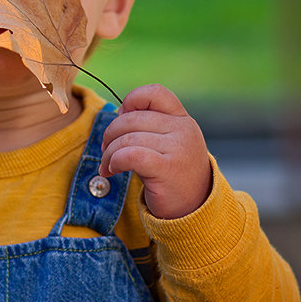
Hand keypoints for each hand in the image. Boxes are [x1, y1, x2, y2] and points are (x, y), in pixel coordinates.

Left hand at [99, 83, 211, 219]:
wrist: (194, 208)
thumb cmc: (173, 174)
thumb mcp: (168, 142)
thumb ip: (149, 124)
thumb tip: (119, 111)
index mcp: (182, 119)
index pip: (154, 93)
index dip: (131, 100)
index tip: (122, 119)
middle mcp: (183, 130)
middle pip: (132, 118)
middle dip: (110, 133)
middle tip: (106, 150)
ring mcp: (177, 148)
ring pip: (127, 138)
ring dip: (109, 153)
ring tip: (108, 166)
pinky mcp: (167, 168)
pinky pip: (130, 155)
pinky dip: (115, 161)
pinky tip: (113, 171)